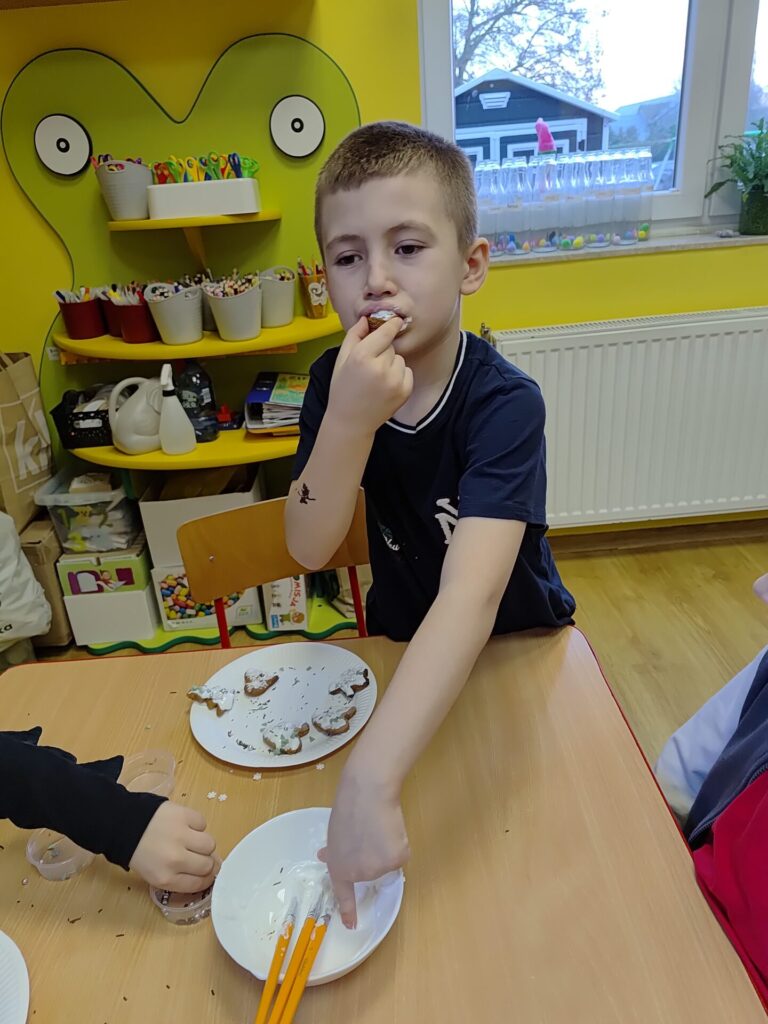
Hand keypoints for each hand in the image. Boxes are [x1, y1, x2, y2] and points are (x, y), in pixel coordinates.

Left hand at [129, 802, 219, 892]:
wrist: (123, 824)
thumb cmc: (138, 851)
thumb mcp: (154, 873)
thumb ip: (179, 876)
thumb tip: (207, 870)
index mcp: (165, 878)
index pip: (199, 884)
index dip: (206, 879)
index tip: (207, 874)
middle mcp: (175, 860)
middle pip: (208, 865)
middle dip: (207, 862)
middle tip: (201, 856)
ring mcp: (181, 836)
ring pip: (210, 844)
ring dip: (204, 843)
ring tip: (193, 839)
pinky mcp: (184, 816)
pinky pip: (203, 823)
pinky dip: (197, 825)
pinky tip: (186, 826)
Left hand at [319, 772, 409, 928]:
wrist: (367, 794)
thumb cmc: (348, 807)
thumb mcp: (334, 833)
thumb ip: (334, 850)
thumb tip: (325, 856)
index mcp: (339, 867)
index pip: (343, 894)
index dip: (348, 910)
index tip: (351, 926)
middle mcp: (358, 874)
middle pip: (370, 870)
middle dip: (371, 855)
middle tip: (368, 832)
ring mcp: (378, 869)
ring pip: (387, 862)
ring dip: (386, 848)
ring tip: (378, 826)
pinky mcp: (397, 860)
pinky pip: (400, 855)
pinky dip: (398, 843)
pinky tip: (391, 828)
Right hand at [327, 316, 413, 434]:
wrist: (351, 421)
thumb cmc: (343, 389)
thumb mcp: (341, 360)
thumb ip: (354, 336)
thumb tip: (367, 318)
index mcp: (362, 357)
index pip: (385, 332)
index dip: (392, 324)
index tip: (397, 320)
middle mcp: (380, 368)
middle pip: (391, 346)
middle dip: (382, 351)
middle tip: (369, 366)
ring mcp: (394, 381)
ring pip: (400, 359)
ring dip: (392, 364)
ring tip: (377, 378)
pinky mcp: (404, 391)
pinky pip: (407, 372)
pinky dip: (399, 376)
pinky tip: (385, 386)